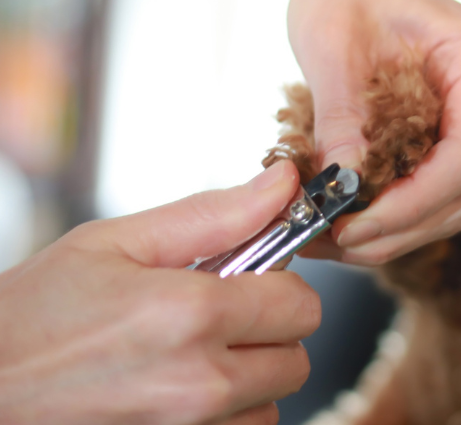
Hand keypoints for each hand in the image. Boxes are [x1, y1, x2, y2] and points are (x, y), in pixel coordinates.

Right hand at [0, 160, 317, 424]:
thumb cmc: (34, 316)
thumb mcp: (117, 243)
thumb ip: (214, 215)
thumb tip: (285, 183)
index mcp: (191, 316)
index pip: (301, 304)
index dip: (279, 284)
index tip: (248, 278)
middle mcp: (199, 387)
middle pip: (296, 360)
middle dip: (268, 332)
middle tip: (218, 317)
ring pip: (270, 405)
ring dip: (247, 380)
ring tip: (189, 356)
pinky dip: (222, 418)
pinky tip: (177, 391)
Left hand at [289, 0, 460, 264]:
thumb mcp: (330, 44)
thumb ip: (340, 118)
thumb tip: (339, 190)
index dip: (414, 204)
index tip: (354, 226)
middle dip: (398, 226)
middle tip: (330, 240)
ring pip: (457, 198)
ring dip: (397, 228)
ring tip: (330, 234)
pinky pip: (443, 186)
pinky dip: (399, 210)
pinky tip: (351, 216)